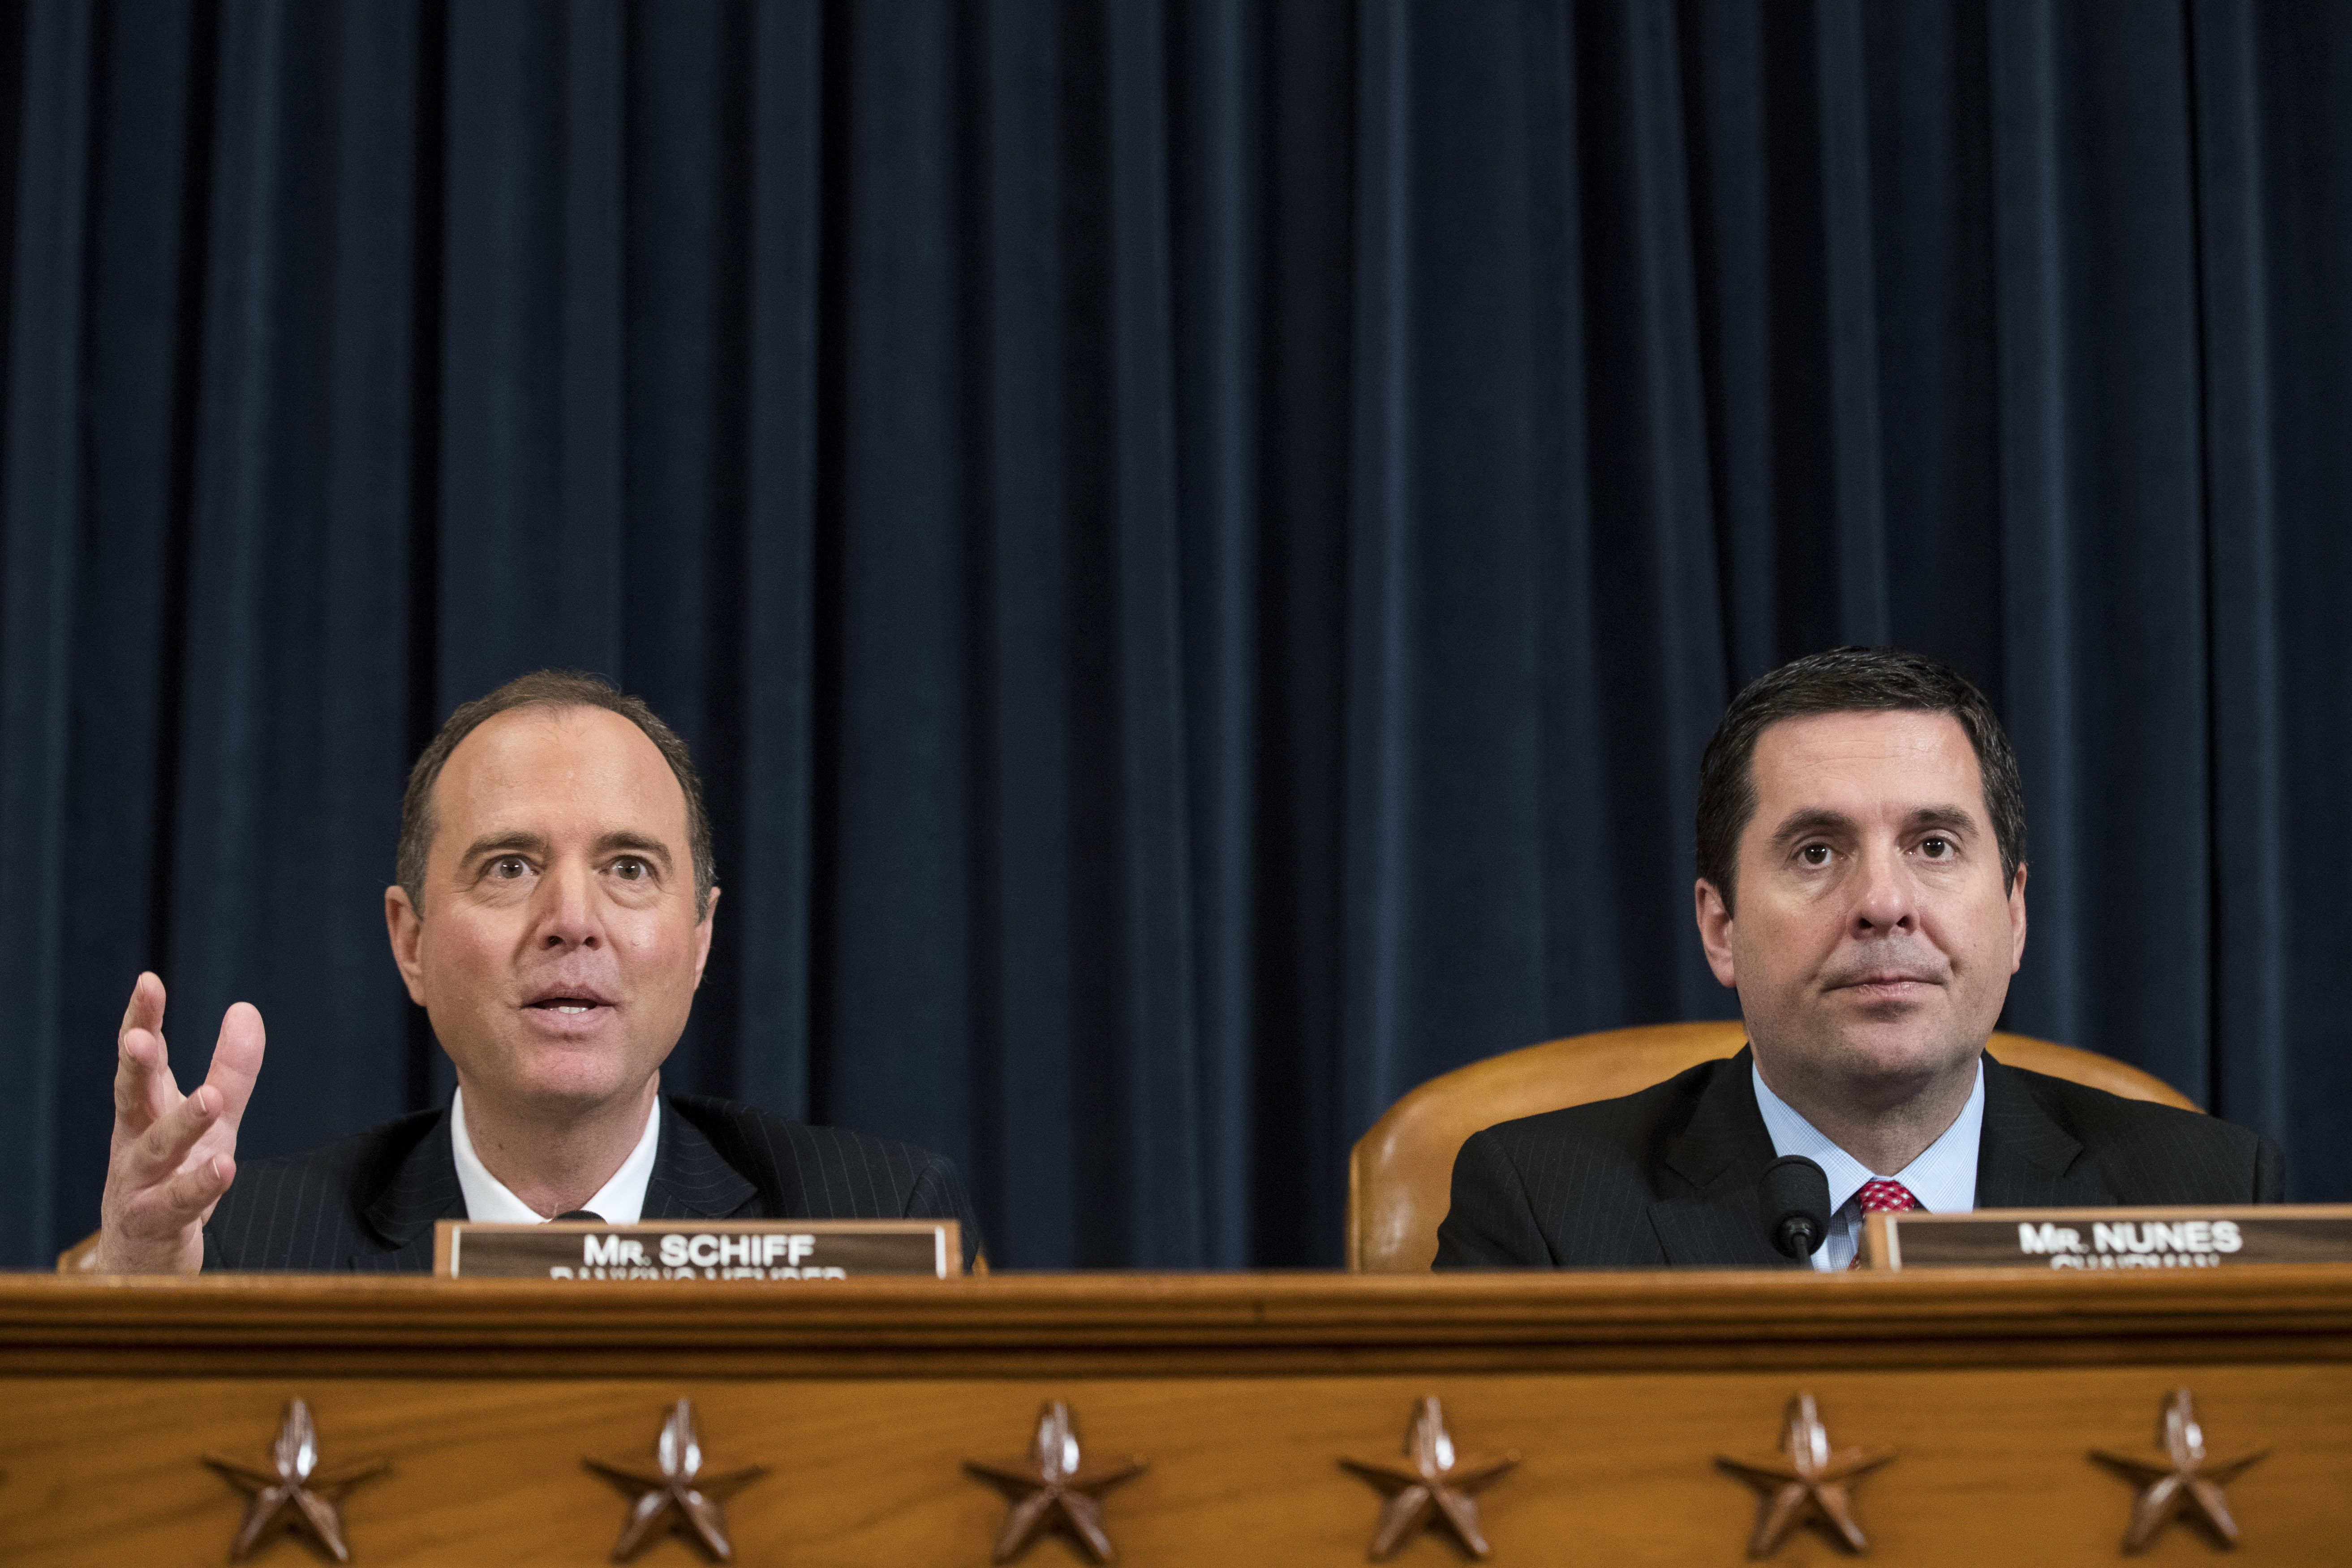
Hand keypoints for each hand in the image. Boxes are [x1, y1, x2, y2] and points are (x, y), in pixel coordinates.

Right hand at [90, 972, 265, 1272]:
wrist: (145, 1258)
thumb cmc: (173, 1177)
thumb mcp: (212, 1121)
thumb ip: (230, 1069)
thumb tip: (245, 1008)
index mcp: (146, 1110)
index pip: (144, 1060)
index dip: (142, 1021)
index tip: (147, 981)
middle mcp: (135, 1142)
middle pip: (131, 1097)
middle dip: (135, 1067)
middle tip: (140, 1039)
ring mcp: (138, 1185)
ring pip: (155, 1150)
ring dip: (180, 1123)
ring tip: (209, 1098)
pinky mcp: (154, 1225)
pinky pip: (177, 1204)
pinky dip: (199, 1185)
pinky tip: (224, 1168)